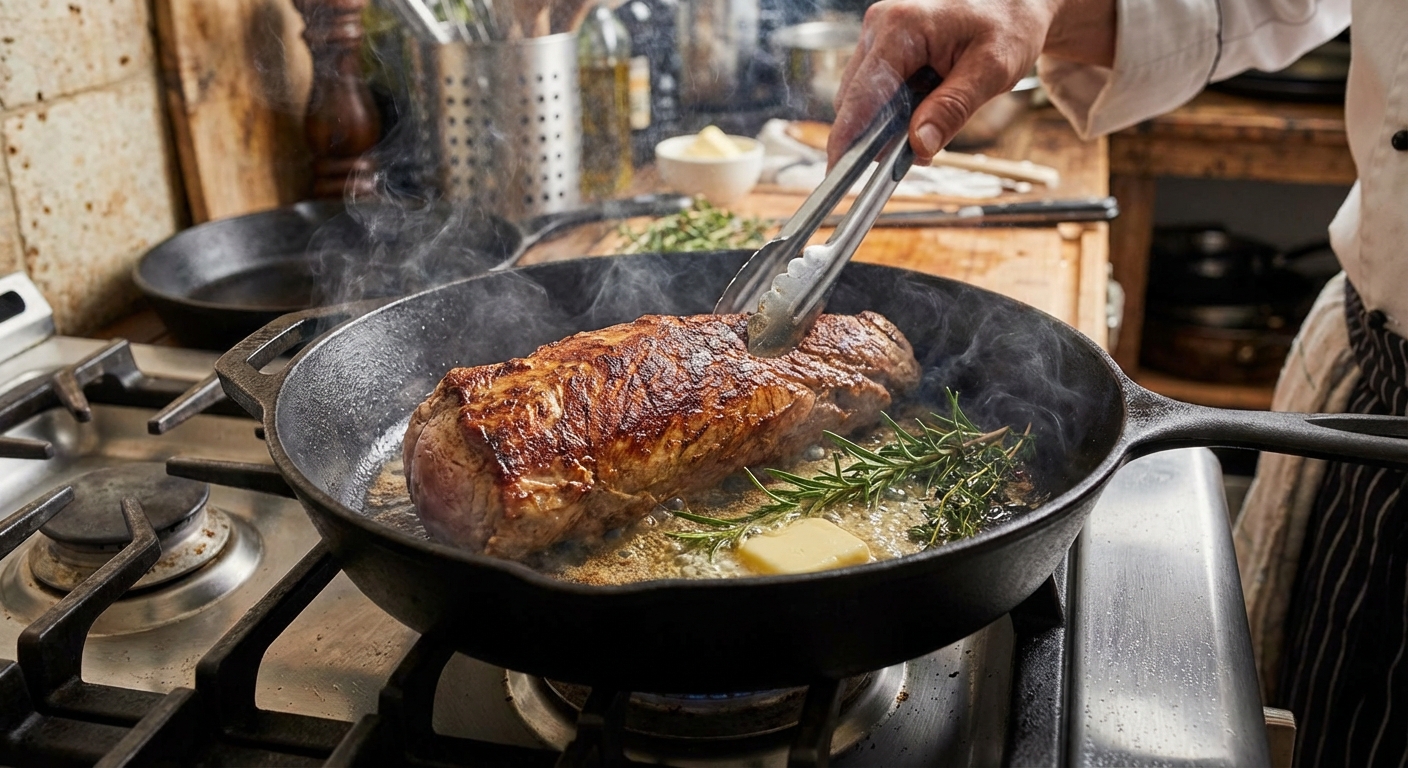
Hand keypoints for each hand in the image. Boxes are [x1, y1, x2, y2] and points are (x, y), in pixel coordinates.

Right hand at [827, 0, 1113, 165]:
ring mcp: (878, 37)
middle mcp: (879, 28)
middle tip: (919, 154)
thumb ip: (953, 108)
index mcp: (900, 28)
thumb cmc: (1009, 25)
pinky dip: (897, 112)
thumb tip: (919, 146)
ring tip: (934, 126)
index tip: (837, 173)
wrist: (1016, 4)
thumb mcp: (992, 70)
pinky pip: (877, 92)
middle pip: (856, 101)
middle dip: (880, 136)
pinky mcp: (883, 49)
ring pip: (864, 100)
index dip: (847, 138)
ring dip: (891, 125)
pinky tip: (927, 110)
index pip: (861, 95)